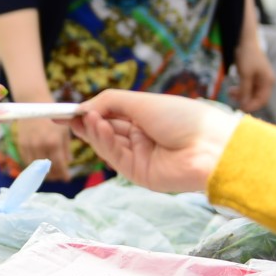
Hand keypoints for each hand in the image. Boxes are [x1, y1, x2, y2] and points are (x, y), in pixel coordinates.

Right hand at [13, 115, 72, 180]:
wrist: (34, 103)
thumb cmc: (53, 115)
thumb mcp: (64, 130)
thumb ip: (66, 147)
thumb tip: (68, 161)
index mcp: (54, 142)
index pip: (59, 165)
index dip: (63, 174)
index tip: (67, 179)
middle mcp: (41, 146)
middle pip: (47, 169)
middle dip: (54, 175)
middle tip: (59, 178)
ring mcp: (29, 145)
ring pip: (36, 167)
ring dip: (43, 173)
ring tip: (49, 175)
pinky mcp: (21, 143)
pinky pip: (27, 160)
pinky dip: (33, 165)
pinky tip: (38, 167)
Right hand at [69, 89, 240, 193]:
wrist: (210, 148)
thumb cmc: (182, 118)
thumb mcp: (141, 101)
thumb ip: (109, 102)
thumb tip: (83, 108)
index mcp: (146, 119)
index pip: (111, 116)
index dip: (89, 113)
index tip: (65, 110)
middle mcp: (142, 137)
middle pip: (106, 131)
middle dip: (86, 123)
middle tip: (65, 116)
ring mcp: (140, 156)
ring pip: (107, 144)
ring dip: (94, 130)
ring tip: (86, 118)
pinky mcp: (138, 174)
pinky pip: (115, 156)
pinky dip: (104, 141)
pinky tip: (99, 127)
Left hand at [232, 42, 275, 112]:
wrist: (245, 41)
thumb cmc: (247, 57)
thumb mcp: (245, 74)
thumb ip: (245, 90)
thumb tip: (244, 104)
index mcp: (268, 82)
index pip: (262, 100)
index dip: (252, 106)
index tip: (240, 109)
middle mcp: (266, 81)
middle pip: (256, 97)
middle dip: (245, 100)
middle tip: (232, 100)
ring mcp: (259, 79)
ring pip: (251, 93)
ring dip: (241, 95)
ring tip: (229, 92)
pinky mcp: (253, 76)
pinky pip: (247, 87)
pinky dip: (240, 89)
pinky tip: (232, 90)